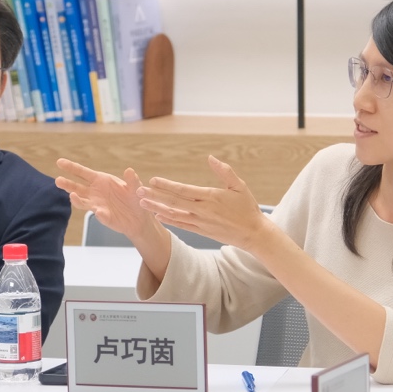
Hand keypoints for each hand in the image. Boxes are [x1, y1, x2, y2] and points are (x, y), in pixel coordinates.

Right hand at [54, 158, 151, 242]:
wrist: (140, 218)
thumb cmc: (135, 198)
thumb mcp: (135, 187)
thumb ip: (132, 180)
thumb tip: (129, 170)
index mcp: (101, 180)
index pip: (83, 172)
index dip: (71, 167)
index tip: (59, 162)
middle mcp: (95, 192)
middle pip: (77, 187)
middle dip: (67, 184)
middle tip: (58, 180)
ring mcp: (97, 204)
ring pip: (82, 201)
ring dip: (76, 199)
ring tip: (72, 195)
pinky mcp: (103, 216)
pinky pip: (99, 214)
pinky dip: (99, 213)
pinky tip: (99, 211)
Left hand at [139, 155, 271, 251]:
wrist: (253, 234)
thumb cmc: (248, 208)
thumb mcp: (239, 186)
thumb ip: (225, 172)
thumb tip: (210, 158)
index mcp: (211, 197)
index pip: (184, 190)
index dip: (167, 185)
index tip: (153, 180)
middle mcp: (203, 210)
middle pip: (174, 202)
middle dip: (155, 196)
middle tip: (139, 191)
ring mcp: (201, 222)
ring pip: (174, 214)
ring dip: (157, 208)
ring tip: (142, 203)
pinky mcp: (202, 231)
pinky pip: (182, 225)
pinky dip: (169, 220)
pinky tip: (158, 215)